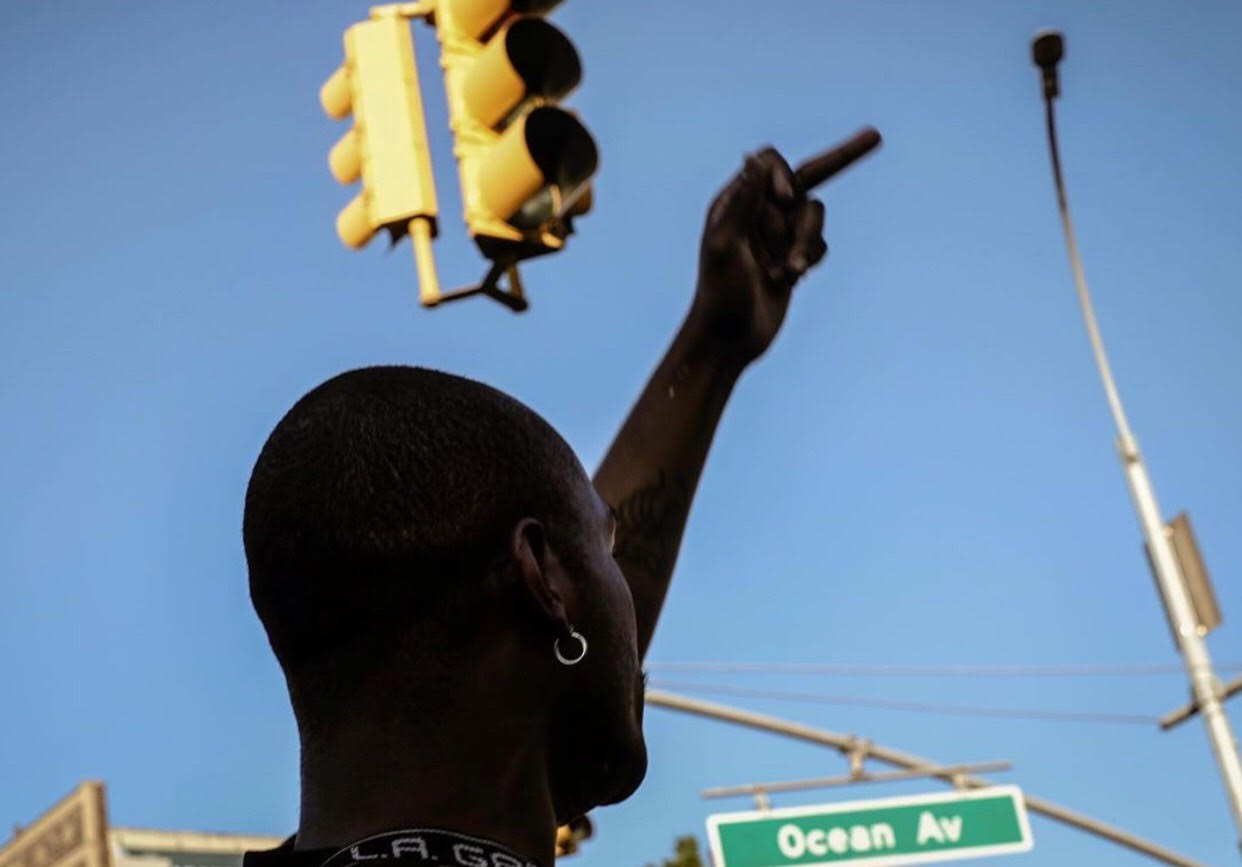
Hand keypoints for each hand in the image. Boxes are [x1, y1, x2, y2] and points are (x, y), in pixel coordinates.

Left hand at [689, 128, 881, 368]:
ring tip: (788, 273)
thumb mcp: (726, 247)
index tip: (784, 202)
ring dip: (805, 243)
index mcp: (735, 202)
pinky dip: (810, 259)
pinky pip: (820, 244)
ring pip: (815, 216)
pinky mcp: (794, 257)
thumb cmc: (720, 295)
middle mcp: (758, 212)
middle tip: (875, 135)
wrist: (729, 340)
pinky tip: (788, 280)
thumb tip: (754, 159)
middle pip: (807, 173)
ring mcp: (779, 235)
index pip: (770, 164)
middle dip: (842, 156)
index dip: (784, 177)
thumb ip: (742, 203)